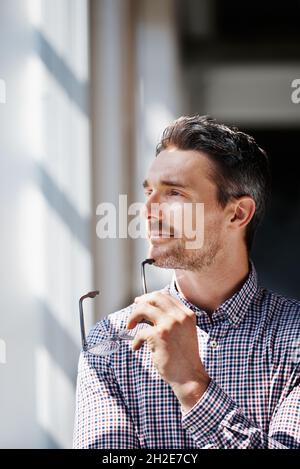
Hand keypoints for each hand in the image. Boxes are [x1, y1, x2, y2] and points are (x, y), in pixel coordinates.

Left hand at [127, 290, 210, 412]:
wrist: (189, 376)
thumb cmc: (184, 358)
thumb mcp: (184, 332)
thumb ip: (172, 320)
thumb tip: (150, 310)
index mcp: (187, 314)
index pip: (165, 296)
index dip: (150, 298)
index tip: (141, 302)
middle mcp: (179, 316)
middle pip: (154, 298)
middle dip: (141, 302)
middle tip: (134, 311)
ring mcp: (170, 325)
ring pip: (144, 309)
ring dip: (133, 317)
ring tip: (130, 326)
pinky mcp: (159, 336)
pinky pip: (140, 332)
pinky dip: (135, 340)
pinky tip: (136, 347)